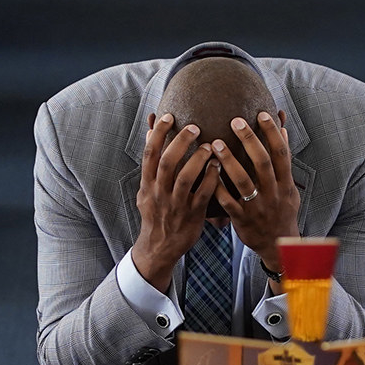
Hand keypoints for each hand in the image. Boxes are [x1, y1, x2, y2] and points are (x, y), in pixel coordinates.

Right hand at [132, 113, 218, 293]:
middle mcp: (159, 192)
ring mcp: (175, 204)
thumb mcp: (146, 188)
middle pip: (167, 161)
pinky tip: (218, 167)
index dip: (158, 133)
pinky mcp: (192, 215)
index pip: (149, 153)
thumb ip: (151, 161)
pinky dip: (211, 179)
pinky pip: (202, 195)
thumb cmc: (157, 212)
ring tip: (210, 145)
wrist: (159, 247)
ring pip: (185, 177)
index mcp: (147, 184)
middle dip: (180, 141)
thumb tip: (150, 130)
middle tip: (195, 127)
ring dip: (198, 159)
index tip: (169, 116)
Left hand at [213, 111, 300, 274]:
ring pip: (243, 181)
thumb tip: (283, 130)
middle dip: (250, 140)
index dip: (272, 133)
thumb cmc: (281, 211)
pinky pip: (228, 202)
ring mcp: (257, 207)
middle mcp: (273, 193)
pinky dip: (217, 187)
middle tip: (235, 121)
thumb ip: (284, 161)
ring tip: (214, 143)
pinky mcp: (242, 219)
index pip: (281, 153)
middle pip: (262, 162)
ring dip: (229, 161)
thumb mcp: (289, 187)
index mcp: (285, 183)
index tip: (261, 114)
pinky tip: (206, 173)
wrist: (278, 245)